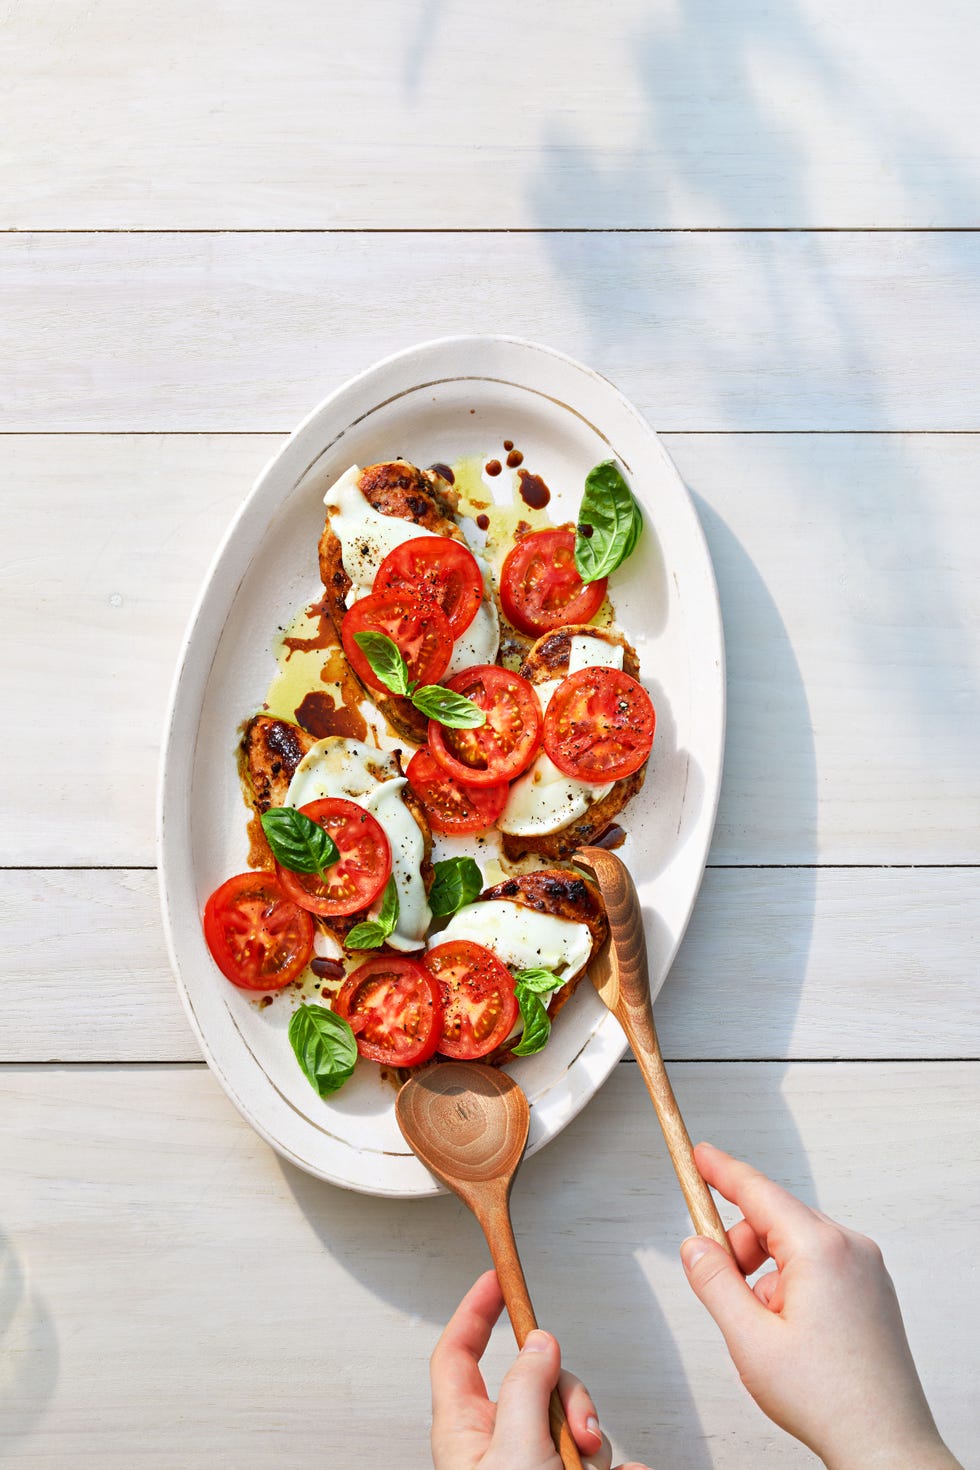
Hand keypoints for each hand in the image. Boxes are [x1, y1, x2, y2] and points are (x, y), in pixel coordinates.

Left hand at [431, 1270, 651, 1469]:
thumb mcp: (516, 1450)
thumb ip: (527, 1389)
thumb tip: (540, 1342)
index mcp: (464, 1431)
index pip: (457, 1353)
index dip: (474, 1311)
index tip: (495, 1279)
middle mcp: (497, 1445)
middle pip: (535, 1382)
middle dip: (569, 1397)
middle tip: (579, 1431)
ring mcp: (532, 1465)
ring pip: (572, 1421)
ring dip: (594, 1443)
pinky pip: (601, 1460)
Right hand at [680, 1143, 961, 1469]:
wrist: (884, 1445)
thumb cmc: (828, 1399)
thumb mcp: (749, 1339)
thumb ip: (714, 1282)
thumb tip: (696, 1246)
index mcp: (820, 1250)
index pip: (759, 1192)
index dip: (722, 1171)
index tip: (700, 1154)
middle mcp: (850, 1249)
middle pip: (776, 1219)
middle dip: (740, 1245)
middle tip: (721, 1285)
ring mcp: (866, 1269)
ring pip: (796, 1245)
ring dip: (767, 1272)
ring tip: (764, 1326)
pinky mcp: (872, 1290)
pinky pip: (819, 1265)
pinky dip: (792, 1283)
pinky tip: (789, 1331)